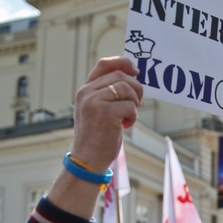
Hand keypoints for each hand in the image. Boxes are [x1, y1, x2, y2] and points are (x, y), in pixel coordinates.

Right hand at [71, 56, 142, 171]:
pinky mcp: (105, 113)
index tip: (136, 70)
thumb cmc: (98, 136)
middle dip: (136, 88)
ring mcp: (95, 102)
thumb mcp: (98, 110)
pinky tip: (125, 126)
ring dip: (134, 103)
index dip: (123, 62)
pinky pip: (130, 106)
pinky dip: (133, 116)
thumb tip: (133, 79)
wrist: (88, 159)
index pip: (104, 64)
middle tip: (137, 103)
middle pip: (121, 76)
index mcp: (86, 90)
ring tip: (128, 117)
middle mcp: (87, 92)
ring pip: (126, 89)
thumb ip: (109, 94)